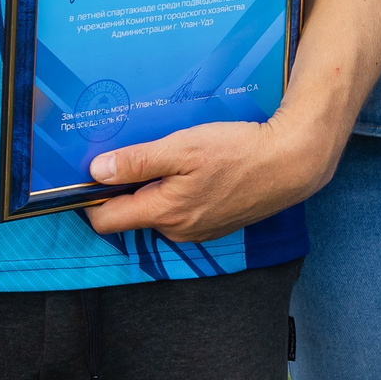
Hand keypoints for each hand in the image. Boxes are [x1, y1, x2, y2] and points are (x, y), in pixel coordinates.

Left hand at [84, 115, 337, 243]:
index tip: (91, 173)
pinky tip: (199, 168)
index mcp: (163, 213)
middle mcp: (177, 231)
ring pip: (160, 211)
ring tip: (174, 155)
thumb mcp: (182, 148)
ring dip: (158, 187)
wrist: (290, 164)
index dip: (90, 198)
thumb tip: (96, 172)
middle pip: (132, 214)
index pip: (106, 221)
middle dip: (128, 187)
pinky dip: (181, 191)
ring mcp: (198, 231)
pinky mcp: (216, 225)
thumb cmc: (236, 152)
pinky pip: (183, 211)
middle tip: (139, 150)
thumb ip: (137, 162)